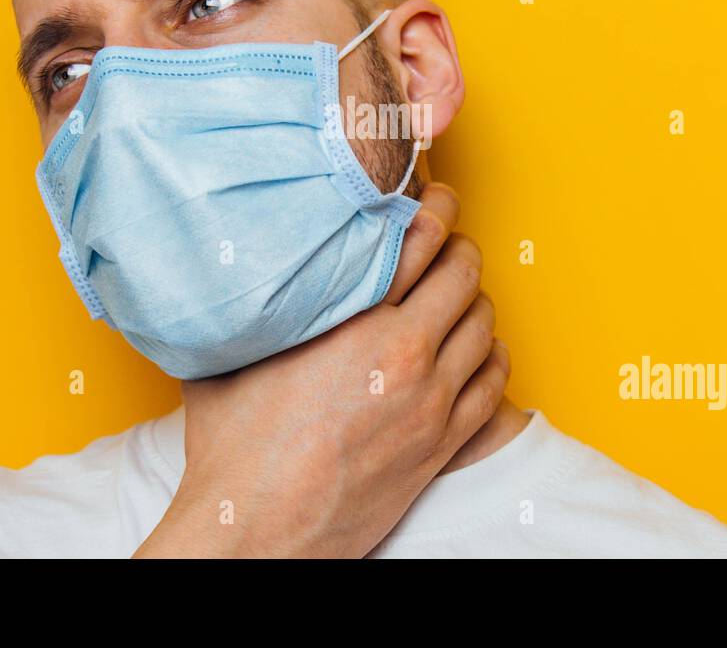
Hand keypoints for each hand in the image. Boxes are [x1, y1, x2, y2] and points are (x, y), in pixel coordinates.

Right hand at [132, 182, 507, 557]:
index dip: (435, 204)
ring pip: (486, 326)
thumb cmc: (236, 450)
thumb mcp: (232, 355)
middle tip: (448, 239)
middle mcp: (405, 355)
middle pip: (464, 273)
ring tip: (458, 293)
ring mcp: (431, 402)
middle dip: (460, 246)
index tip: (434, 194)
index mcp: (356, 322)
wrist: (259, 532)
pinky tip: (478, 350)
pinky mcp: (443, 444)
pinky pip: (494, 384)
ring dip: (476, 301)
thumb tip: (241, 268)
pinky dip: (493, 356)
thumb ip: (257, 305)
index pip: (420, 237)